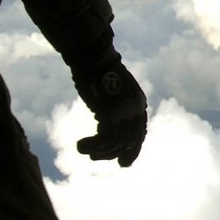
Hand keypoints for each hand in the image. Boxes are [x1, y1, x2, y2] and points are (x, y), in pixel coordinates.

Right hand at [69, 49, 146, 166]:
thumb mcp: (109, 90)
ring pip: (116, 143)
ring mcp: (126, 112)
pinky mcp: (112, 114)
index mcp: (138, 102)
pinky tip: (80, 146)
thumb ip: (111, 107)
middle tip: (96, 159)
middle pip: (130, 140)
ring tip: (84, 151)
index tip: (123, 162)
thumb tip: (103, 122)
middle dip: (114, 154)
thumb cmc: (96, 71)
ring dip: (99, 151)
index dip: (132, 150)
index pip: (139, 132)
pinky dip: (92, 146)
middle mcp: (136, 109)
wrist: (93, 56)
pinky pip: (104, 139)